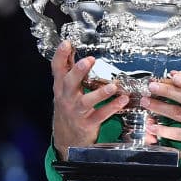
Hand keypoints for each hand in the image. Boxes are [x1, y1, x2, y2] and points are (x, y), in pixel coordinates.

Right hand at [51, 41, 129, 158]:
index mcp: (60, 87)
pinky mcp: (87, 123)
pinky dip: (112, 107)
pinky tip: (123, 100)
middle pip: (69, 83)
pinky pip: (101, 115)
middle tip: (88, 60)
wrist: (67, 137)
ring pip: (86, 102)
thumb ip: (69, 70)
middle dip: (78, 71)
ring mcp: (76, 111)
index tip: (67, 43)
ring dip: (100, 93)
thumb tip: (69, 48)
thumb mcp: (65, 88)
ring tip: (113, 86)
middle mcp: (66, 98)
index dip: (60, 56)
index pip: (57, 69)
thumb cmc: (69, 107)